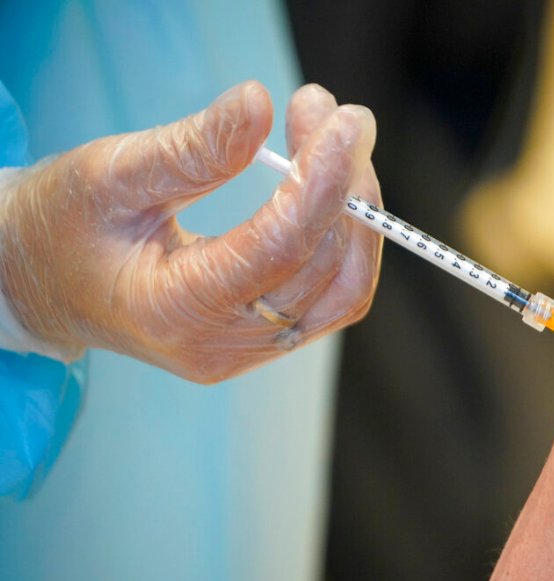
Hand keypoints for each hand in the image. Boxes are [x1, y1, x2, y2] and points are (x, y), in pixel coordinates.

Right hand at [0, 82, 381, 382]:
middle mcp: (221, 346)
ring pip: (343, 292)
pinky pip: (331, 298)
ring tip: (341, 144)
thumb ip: (190, 148)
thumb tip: (258, 103)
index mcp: (174, 311)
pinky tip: (333, 189)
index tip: (344, 123)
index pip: (278, 249)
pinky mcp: (263, 340)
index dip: (322, 183)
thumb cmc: (66, 225)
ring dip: (357, 215)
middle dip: (346, 187)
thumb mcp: (111, 176)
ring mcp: (248, 352)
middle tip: (338, 116)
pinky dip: (345, 242)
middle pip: (324, 272)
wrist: (45, 282)